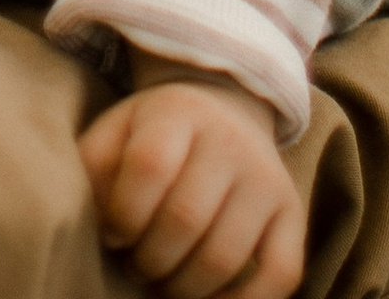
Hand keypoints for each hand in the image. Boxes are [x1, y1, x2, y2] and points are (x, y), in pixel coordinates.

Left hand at [77, 72, 302, 297]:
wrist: (225, 108)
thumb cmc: (155, 134)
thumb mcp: (117, 130)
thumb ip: (94, 169)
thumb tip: (96, 227)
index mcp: (177, 112)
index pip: (149, 167)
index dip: (123, 214)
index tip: (113, 234)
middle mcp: (229, 141)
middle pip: (185, 219)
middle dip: (149, 261)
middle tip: (136, 267)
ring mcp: (266, 179)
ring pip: (224, 257)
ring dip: (182, 289)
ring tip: (162, 284)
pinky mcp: (293, 214)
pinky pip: (281, 275)